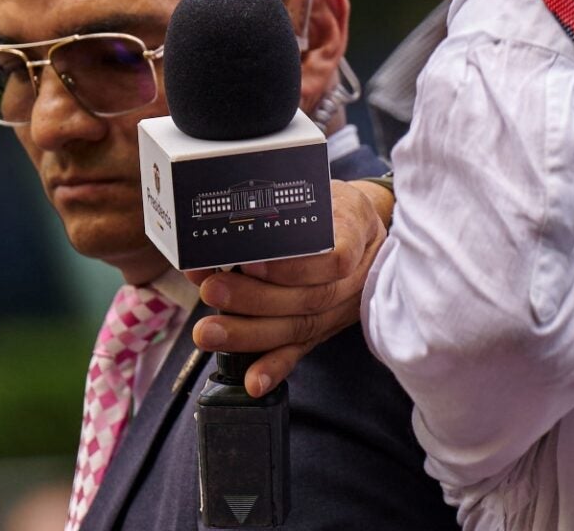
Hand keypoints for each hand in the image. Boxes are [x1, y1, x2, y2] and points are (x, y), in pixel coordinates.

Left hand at [186, 178, 392, 396]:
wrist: (365, 227)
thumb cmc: (333, 206)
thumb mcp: (323, 191)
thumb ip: (289, 208)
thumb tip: (226, 224)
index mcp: (358, 234)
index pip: (335, 259)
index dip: (292, 267)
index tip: (249, 260)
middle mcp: (356, 277)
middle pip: (311, 299)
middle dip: (255, 300)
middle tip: (212, 290)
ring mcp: (342, 307)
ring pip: (301, 328)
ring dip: (251, 334)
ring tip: (208, 331)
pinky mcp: (326, 328)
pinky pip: (302, 350)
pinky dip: (276, 367)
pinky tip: (253, 382)